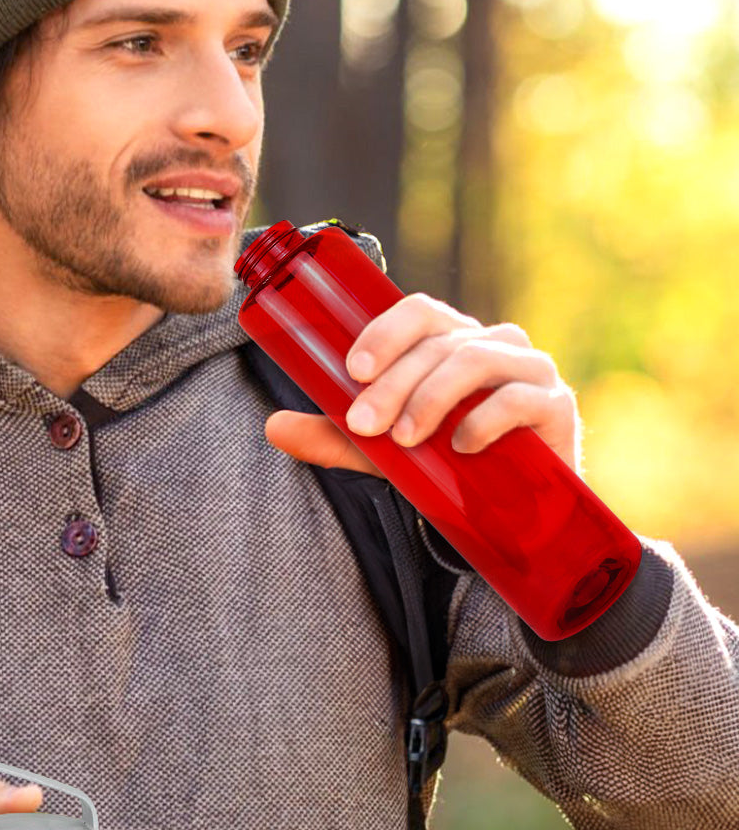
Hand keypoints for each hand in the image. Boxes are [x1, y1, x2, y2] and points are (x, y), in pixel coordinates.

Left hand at [263, 292, 580, 476]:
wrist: (513, 518)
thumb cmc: (446, 468)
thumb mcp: (382, 452)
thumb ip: (333, 437)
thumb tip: (272, 426)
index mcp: (451, 341)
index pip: (419, 311)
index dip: (385, 331)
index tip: (353, 370)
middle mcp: (493, 344)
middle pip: (438, 343)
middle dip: (393, 384)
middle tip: (363, 424)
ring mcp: (530, 371)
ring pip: (475, 361)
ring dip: (431, 397)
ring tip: (403, 439)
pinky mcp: (557, 407)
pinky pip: (520, 399)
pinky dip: (484, 419)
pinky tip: (460, 446)